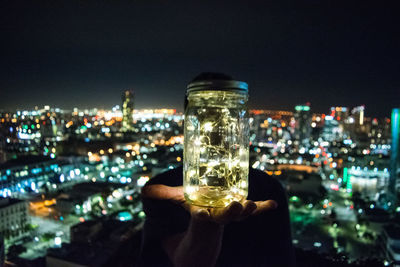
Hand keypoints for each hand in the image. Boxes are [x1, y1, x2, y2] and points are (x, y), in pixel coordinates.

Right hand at [141, 185, 277, 224]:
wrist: (208, 214)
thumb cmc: (194, 203)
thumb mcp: (179, 198)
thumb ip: (163, 195)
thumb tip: (144, 190)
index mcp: (202, 213)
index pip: (200, 216)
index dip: (201, 216)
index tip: (201, 215)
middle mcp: (218, 215)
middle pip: (226, 216)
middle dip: (232, 212)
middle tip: (237, 207)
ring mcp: (231, 213)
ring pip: (240, 213)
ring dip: (249, 209)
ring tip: (254, 204)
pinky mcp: (241, 208)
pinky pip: (254, 209)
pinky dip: (263, 208)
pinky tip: (273, 205)